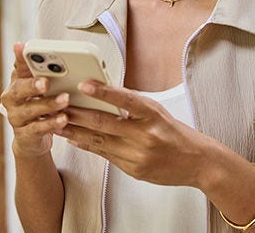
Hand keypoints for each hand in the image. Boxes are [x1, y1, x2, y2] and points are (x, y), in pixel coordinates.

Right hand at [0, 42, 70, 157]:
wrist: (31, 139)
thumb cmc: (38, 107)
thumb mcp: (40, 88)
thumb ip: (43, 70)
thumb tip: (45, 49)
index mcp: (17, 82)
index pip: (18, 67)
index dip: (20, 57)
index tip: (23, 46)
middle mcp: (12, 98)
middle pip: (20, 89)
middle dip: (33, 84)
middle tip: (46, 81)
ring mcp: (16, 117)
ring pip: (30, 109)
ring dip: (49, 104)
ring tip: (65, 99)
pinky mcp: (24, 135)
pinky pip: (38, 128)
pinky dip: (51, 123)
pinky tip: (64, 119)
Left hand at [56, 81, 218, 187]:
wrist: (197, 162)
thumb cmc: (175, 133)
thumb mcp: (156, 112)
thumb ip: (132, 105)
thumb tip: (103, 94)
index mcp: (153, 115)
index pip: (125, 99)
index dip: (103, 91)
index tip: (84, 84)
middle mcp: (146, 135)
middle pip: (105, 123)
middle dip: (77, 114)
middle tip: (58, 105)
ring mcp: (139, 155)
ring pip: (100, 141)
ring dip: (76, 131)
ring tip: (57, 122)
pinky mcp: (134, 170)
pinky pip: (106, 156)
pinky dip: (88, 145)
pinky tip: (74, 139)